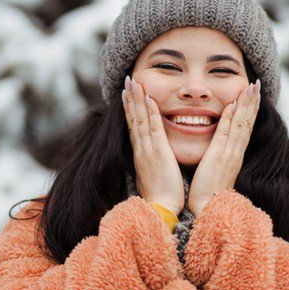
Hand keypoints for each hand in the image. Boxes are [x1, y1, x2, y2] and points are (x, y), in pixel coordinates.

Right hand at [123, 75, 184, 215]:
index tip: (128, 93)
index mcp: (141, 154)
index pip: (134, 126)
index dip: (131, 109)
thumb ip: (153, 163)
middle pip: (133, 119)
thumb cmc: (161, 195)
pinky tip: (149, 99)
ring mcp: (147, 150)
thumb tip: (153, 158)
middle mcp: (141, 149)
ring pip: (140, 120)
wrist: (160, 209)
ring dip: (137, 100)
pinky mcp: (158, 153)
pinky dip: (150, 113)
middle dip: (130, 99)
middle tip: (127, 80)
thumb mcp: (154, 175)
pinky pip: (153, 129)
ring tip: (134, 83)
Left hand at [188, 79, 260, 216]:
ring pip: (241, 124)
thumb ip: (219, 159)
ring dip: (246, 104)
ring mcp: (229, 154)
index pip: (244, 128)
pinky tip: (232, 104)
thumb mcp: (217, 172)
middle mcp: (235, 152)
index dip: (250, 110)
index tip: (253, 94)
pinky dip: (230, 117)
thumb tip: (219, 151)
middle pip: (247, 122)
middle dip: (252, 102)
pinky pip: (226, 133)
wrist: (207, 211)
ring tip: (251, 87)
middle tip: (257, 83)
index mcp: (234, 155)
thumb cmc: (208, 194)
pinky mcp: (219, 157)